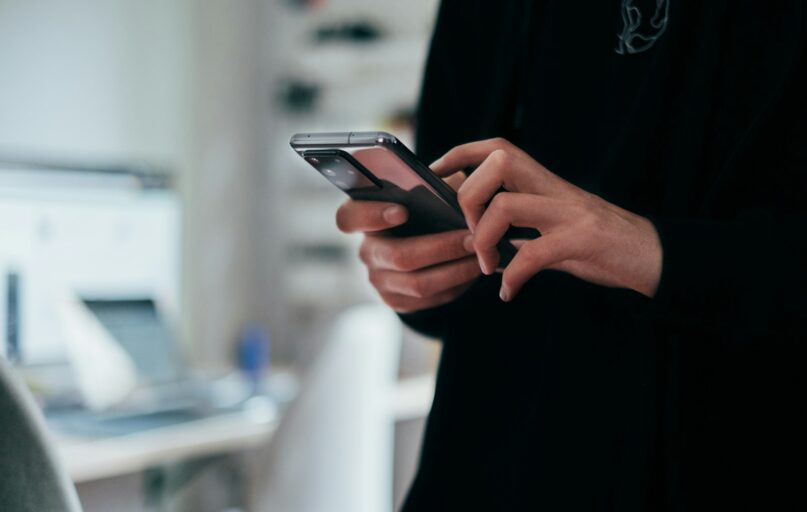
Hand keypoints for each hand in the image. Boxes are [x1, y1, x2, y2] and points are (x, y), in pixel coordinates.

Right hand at [336, 172, 480, 312]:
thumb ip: (434, 186)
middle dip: (441, 248)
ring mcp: (379, 279)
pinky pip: (429, 299)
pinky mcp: (396, 301)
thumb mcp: (427, 192)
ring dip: (456, 270)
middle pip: (398, 256)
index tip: (403, 211)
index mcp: (364, 218)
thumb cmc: (426, 210)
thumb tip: (455, 188)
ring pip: (418, 283)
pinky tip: (473, 271)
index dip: (372, 216)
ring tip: (481, 256)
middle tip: (473, 239)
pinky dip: (456, 285)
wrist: (425, 248)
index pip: (349, 217)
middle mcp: (367, 251)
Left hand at [432, 138, 661, 301]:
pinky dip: (514, 276)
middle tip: (469, 235)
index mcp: (545, 183)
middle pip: (497, 163)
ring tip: (488, 267)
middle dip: (468, 197)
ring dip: (485, 239)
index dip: (460, 154)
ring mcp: (570, 212)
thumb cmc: (601, 245)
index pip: (496, 148)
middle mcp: (555, 189)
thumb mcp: (556, 230)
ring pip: (507, 205)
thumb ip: (522, 229)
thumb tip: (482, 240)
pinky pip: (535, 253)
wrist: (655, 257)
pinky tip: (509, 292)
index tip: (435, 175)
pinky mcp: (584, 240)